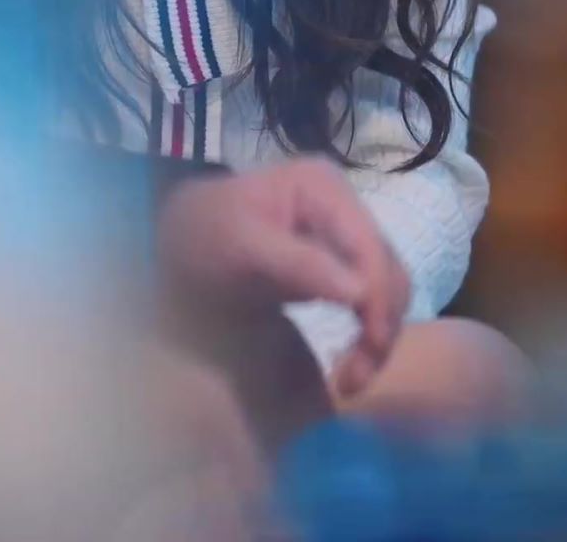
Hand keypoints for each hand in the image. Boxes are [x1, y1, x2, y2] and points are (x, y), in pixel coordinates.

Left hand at [157, 157, 409, 398]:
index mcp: (322, 187)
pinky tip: (349, 360)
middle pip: (386, 268)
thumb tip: (359, 292)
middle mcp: (343, 203)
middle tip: (353, 379)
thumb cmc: (203, 235)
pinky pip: (370, 297)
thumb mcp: (240, 247)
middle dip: (381, 325)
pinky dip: (368, 331)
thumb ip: (298, 264)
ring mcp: (343, 230)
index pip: (369, 247)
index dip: (377, 299)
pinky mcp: (339, 259)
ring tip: (350, 378)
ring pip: (386, 287)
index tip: (366, 351)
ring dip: (379, 335)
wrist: (179, 238)